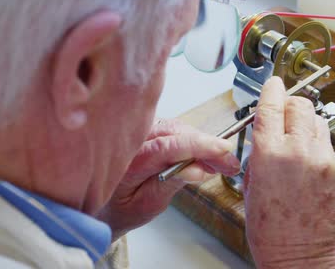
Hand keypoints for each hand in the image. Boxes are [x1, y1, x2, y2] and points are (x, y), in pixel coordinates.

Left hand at [97, 119, 239, 239]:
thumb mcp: (149, 204)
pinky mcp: (147, 128)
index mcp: (128, 161)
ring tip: (221, 163)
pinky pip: (174, 128)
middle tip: (231, 165)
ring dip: (203, 144)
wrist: (104, 202)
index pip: (168, 147)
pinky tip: (205, 155)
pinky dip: (193, 140)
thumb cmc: (122, 207)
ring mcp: (139, 131)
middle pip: (177, 133)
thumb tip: (198, 170)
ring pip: (179, 129)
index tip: (223, 150)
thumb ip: (171, 184)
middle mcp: (132, 140)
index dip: (199, 146)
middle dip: (208, 147)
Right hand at [244, 77, 334, 267]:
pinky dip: (319, 149)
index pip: (272, 105)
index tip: (274, 83)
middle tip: (284, 114)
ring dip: (306, 126)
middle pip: (300, 105)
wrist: (302, 258)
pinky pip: (330, 146)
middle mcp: (299, 152)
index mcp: (270, 155)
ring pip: (317, 122)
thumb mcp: (251, 187)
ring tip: (298, 146)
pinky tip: (311, 167)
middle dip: (290, 105)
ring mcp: (325, 160)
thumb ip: (259, 154)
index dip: (272, 89)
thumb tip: (266, 133)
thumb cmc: (272, 232)